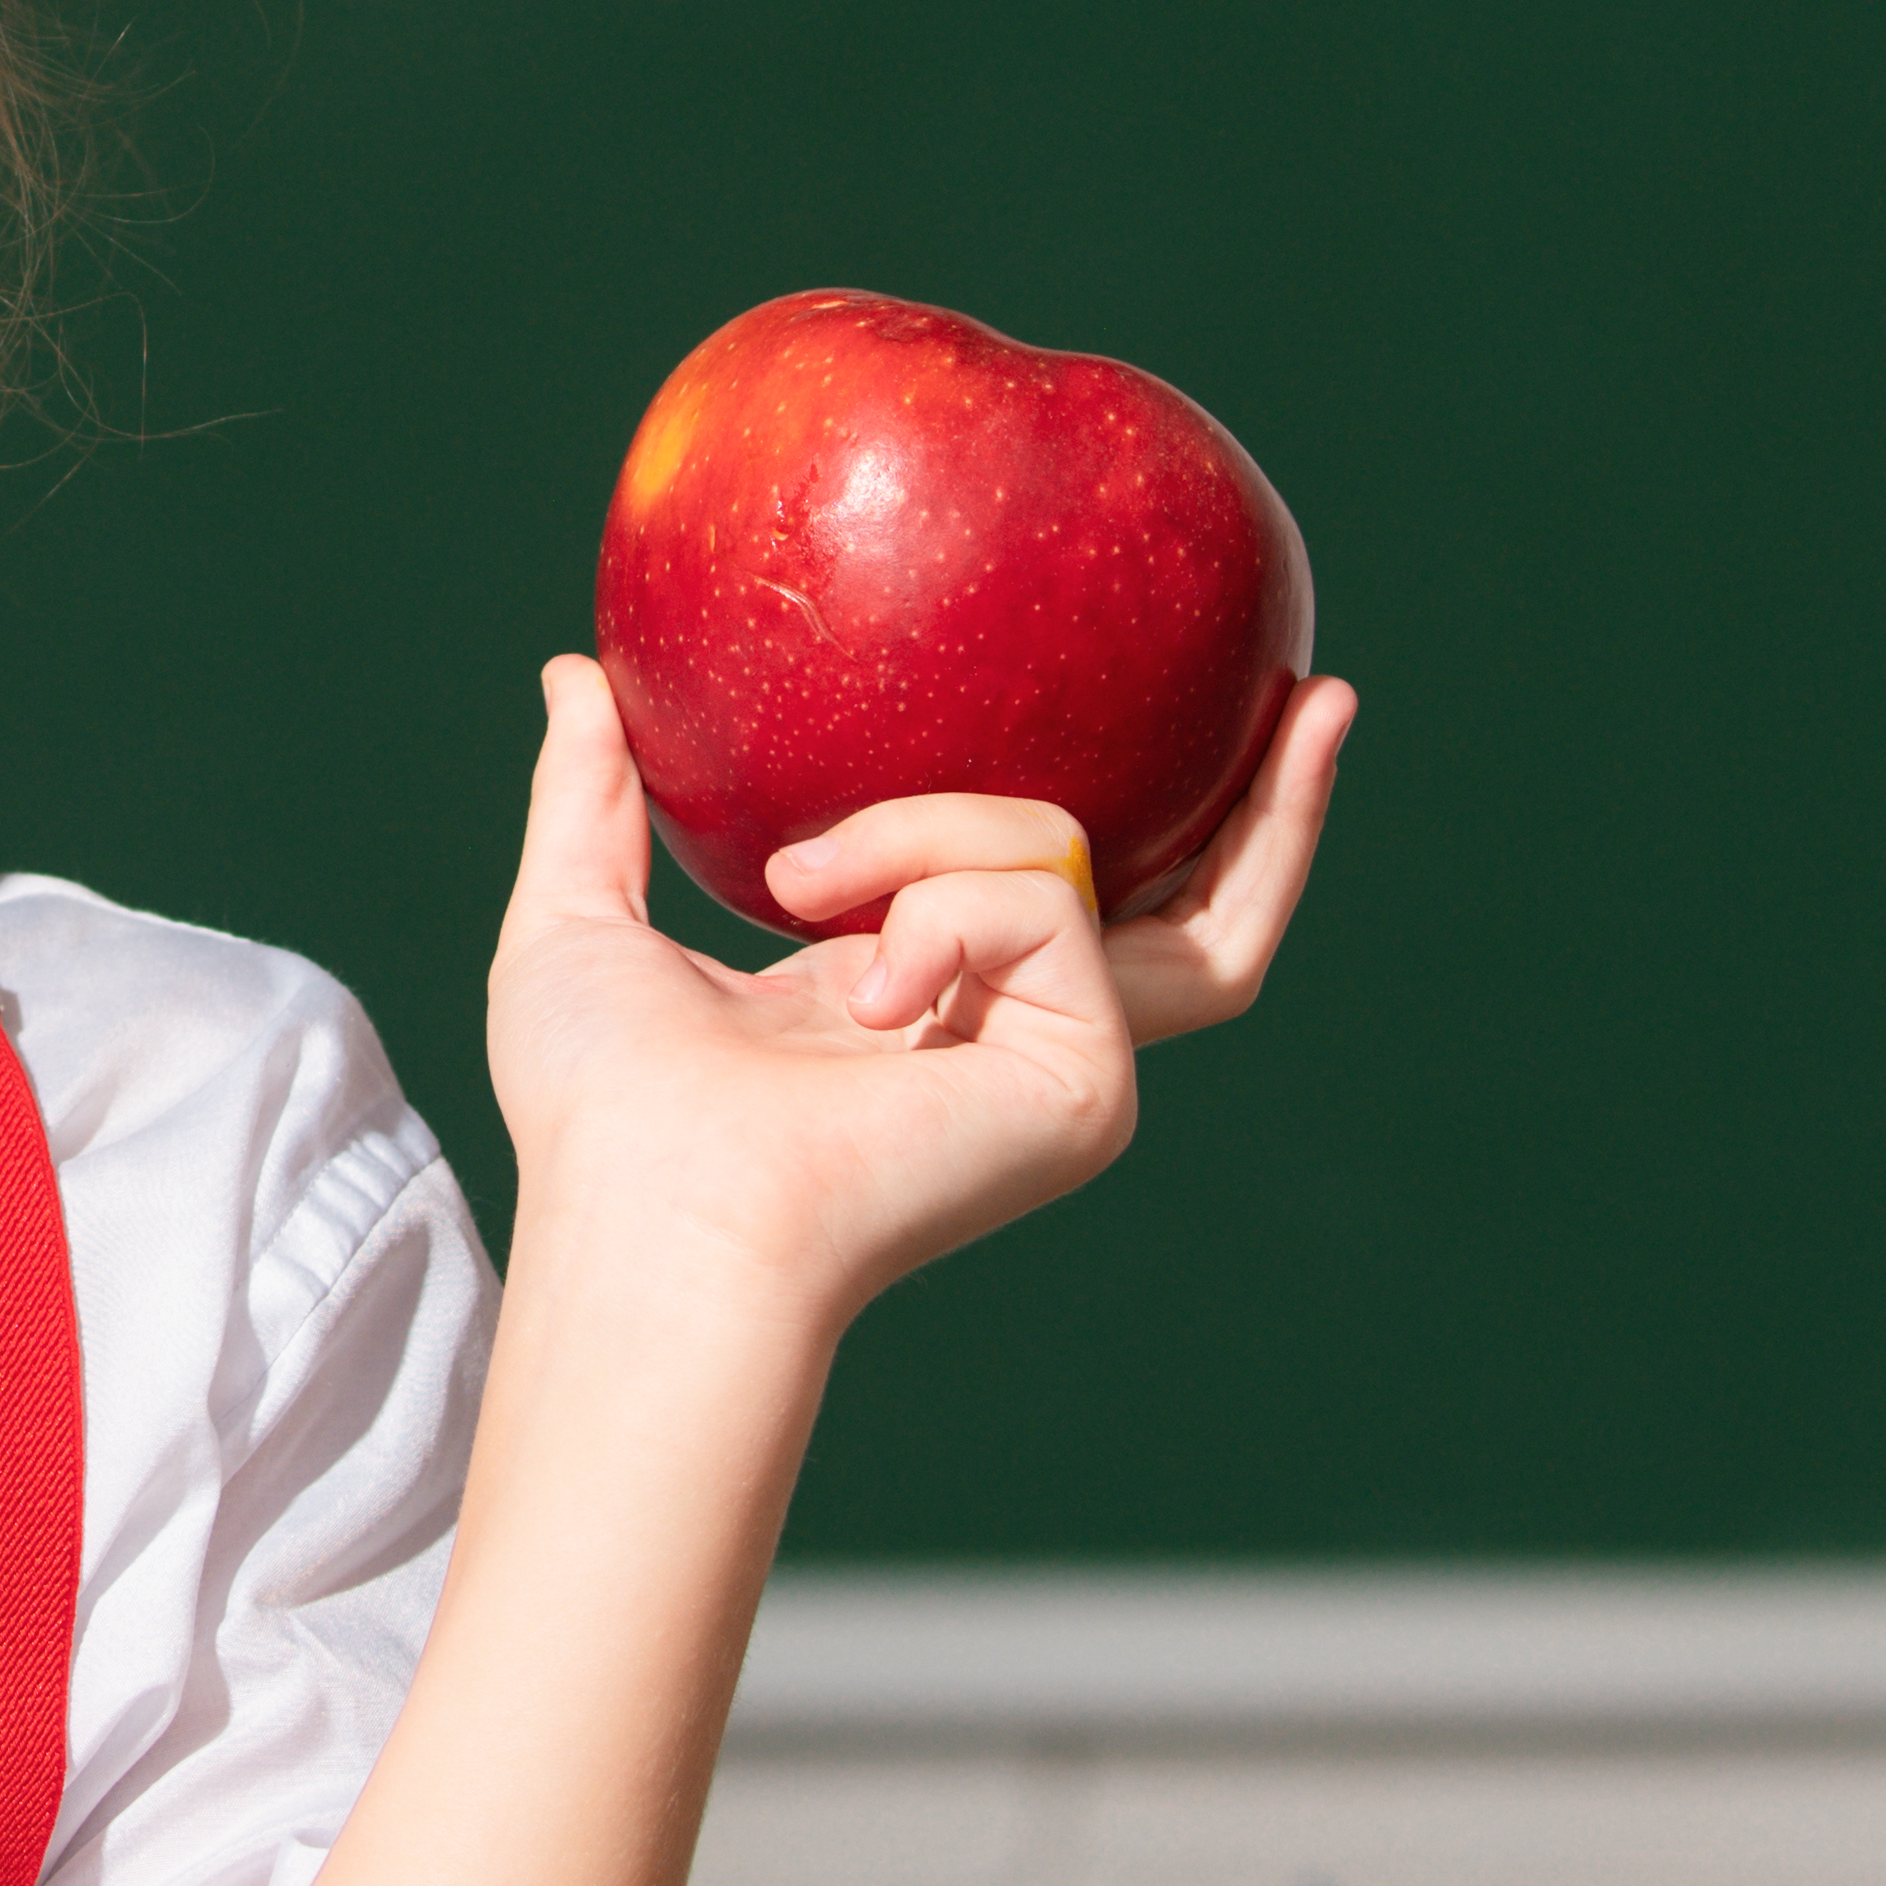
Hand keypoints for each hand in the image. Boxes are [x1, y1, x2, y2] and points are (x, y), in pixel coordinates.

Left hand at [478, 660, 1356, 1331]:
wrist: (653, 1215)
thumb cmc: (600, 1110)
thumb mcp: (578, 915)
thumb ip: (593, 798)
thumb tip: (574, 671)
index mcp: (919, 1001)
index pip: (1052, 896)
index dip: (1118, 809)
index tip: (1158, 696)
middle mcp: (1012, 1035)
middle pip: (1199, 911)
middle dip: (1272, 805)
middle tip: (1311, 693)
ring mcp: (1065, 1063)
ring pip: (1069, 856)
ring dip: (925, 833)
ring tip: (807, 884)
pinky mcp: (1087, 1084)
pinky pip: (1042, 899)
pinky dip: (939, 902)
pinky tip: (863, 983)